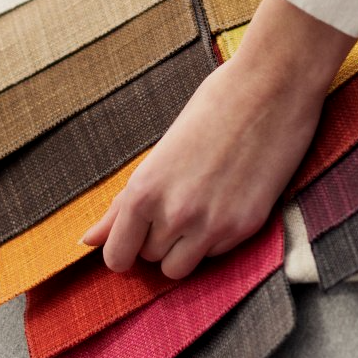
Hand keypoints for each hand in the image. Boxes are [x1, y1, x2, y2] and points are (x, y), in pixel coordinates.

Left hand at [81, 0, 354, 278]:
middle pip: (150, 260)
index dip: (124, 250)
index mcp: (143, 191)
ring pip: (180, 268)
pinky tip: (227, 201)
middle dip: (158, 240)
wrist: (270, 89)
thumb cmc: (212, 110)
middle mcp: (173, 214)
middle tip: (179, 201)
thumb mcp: (159, 154)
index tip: (136, 238)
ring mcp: (211, 225)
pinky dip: (217, 238)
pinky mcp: (244, 228)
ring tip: (198, 210)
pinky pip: (216, 256)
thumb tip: (87, 240)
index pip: (116, 256)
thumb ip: (124, 204)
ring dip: (184, 249)